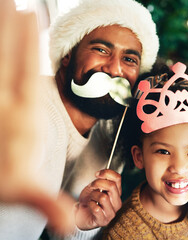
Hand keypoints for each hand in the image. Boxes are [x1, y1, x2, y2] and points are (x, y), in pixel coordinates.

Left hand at [0, 0, 75, 235]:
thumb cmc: (4, 176)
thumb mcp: (24, 192)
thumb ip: (48, 205)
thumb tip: (68, 225)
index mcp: (21, 116)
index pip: (25, 73)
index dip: (27, 43)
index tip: (28, 14)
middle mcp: (6, 102)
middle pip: (7, 56)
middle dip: (10, 26)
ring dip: (1, 32)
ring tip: (6, 4)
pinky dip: (0, 51)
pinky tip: (2, 37)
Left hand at [75, 169, 121, 229]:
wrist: (80, 214)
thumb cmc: (89, 200)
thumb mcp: (93, 187)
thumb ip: (100, 180)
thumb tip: (102, 174)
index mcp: (117, 192)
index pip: (117, 178)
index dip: (106, 173)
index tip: (97, 174)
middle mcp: (117, 202)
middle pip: (112, 186)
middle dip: (98, 183)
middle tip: (91, 186)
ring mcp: (112, 212)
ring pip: (103, 197)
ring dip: (93, 196)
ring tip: (91, 198)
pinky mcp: (104, 221)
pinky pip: (96, 209)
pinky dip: (90, 205)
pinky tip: (90, 206)